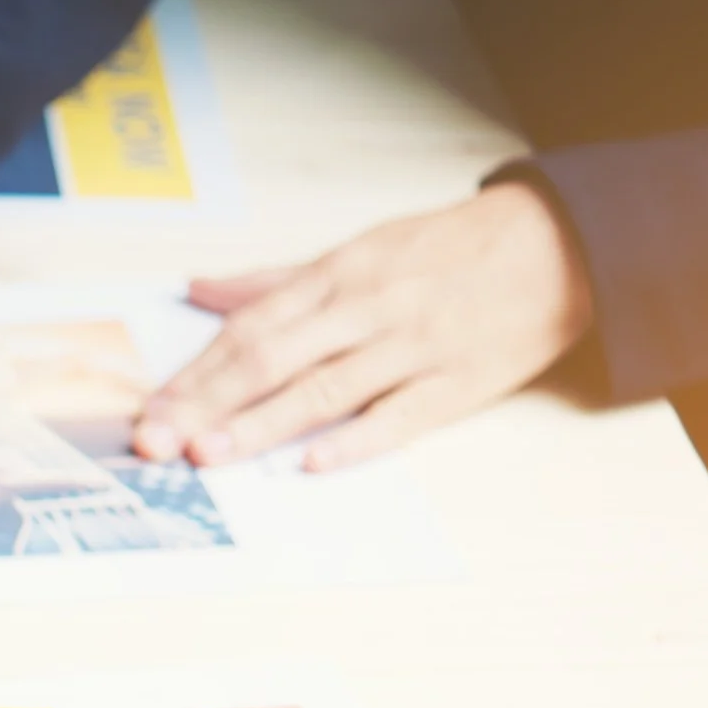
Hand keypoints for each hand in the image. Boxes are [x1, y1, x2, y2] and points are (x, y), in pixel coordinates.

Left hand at [131, 179, 593, 471]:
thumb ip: (275, 281)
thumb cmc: (444, 251)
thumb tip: (200, 289)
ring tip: (210, 454)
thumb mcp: (357, 250)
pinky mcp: (457, 382)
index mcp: (337, 276)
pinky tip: (314, 463)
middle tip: (157, 443)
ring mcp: (411, 347)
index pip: (248, 330)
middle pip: (271, 359)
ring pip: (325, 388)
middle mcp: (366, 309)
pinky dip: (357, 440)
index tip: (149, 412)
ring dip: (262, 424)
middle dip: (207, 403)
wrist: (558, 244)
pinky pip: (401, 415)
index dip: (194, 374)